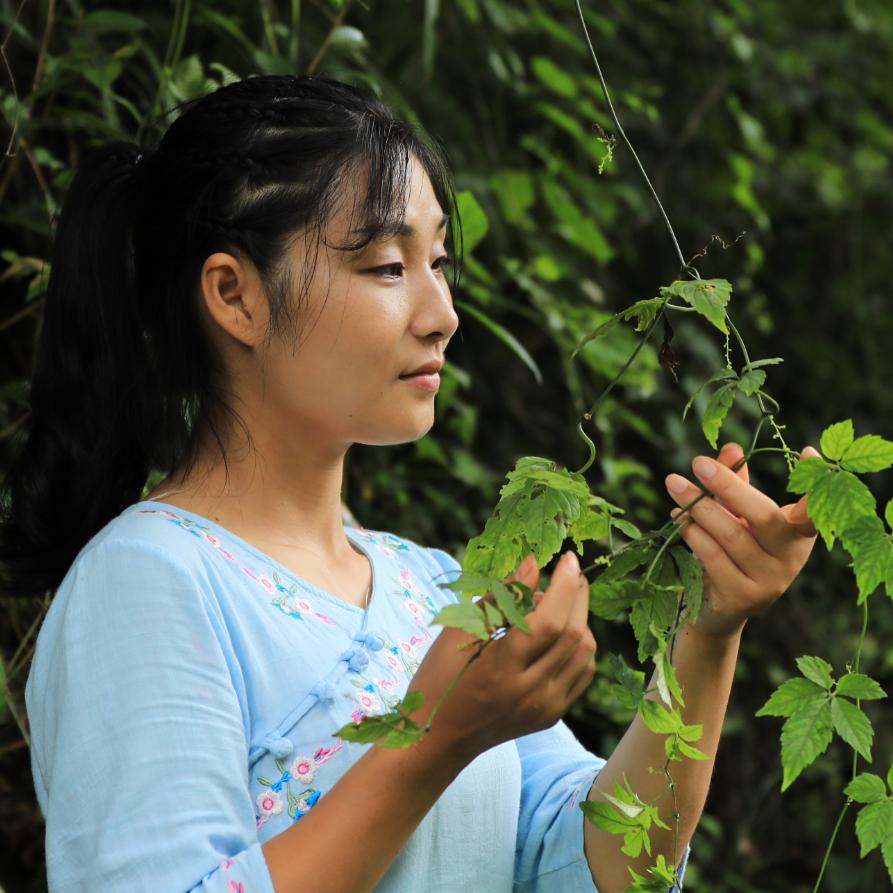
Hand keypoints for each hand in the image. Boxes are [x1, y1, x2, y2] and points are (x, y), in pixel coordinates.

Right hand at [405, 550, 594, 761]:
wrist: (439, 737)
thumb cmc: (440, 679)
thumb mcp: (459, 631)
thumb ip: (499, 597)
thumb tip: (532, 564)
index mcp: (501, 669)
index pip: (548, 621)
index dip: (564, 585)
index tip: (568, 558)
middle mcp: (529, 692)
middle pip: (573, 636)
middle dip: (578, 595)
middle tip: (570, 571)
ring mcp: (544, 707)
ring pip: (584, 654)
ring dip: (580, 619)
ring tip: (560, 599)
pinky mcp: (552, 715)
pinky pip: (581, 674)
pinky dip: (579, 645)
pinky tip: (564, 630)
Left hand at [664, 442, 818, 638]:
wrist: (718, 608)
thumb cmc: (732, 550)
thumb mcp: (738, 516)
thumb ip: (736, 483)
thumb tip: (731, 448)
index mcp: (798, 535)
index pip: (814, 509)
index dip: (812, 483)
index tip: (807, 451)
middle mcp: (791, 560)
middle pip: (762, 516)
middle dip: (727, 486)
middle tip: (697, 462)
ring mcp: (769, 582)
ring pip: (731, 535)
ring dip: (698, 506)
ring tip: (674, 484)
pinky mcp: (741, 597)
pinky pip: (712, 557)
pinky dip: (691, 532)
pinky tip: (677, 517)